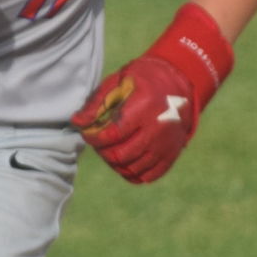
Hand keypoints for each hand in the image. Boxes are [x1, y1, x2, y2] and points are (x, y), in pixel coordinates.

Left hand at [72, 2, 233, 183]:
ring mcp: (166, 145)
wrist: (179, 84)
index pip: (112, 134)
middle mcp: (158, 129)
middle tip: (97, 142)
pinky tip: (123, 161)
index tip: (86, 132)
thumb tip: (78, 122)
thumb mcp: (118, 82)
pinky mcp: (171, 155)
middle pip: (120, 155)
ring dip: (114, 163)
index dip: (94, 137)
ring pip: (132, 168)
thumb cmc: (142, 81)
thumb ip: (97, 103)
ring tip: (109, 150)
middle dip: (102, 151)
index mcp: (144, 107)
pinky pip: (148, 176)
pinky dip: (131, 173)